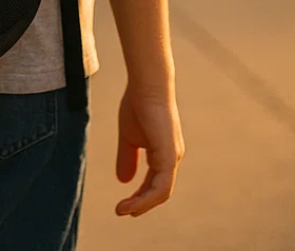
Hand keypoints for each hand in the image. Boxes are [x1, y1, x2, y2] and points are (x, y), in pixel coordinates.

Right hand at [115, 84, 183, 216]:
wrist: (146, 85)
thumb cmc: (138, 104)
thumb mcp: (128, 137)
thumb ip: (127, 158)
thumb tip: (124, 181)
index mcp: (163, 153)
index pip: (154, 183)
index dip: (139, 196)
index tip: (122, 205)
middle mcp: (172, 157)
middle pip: (159, 191)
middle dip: (141, 204)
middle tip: (122, 211)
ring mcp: (172, 157)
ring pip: (161, 192)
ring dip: (142, 205)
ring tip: (124, 210)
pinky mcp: (169, 156)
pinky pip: (161, 187)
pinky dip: (146, 198)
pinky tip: (132, 202)